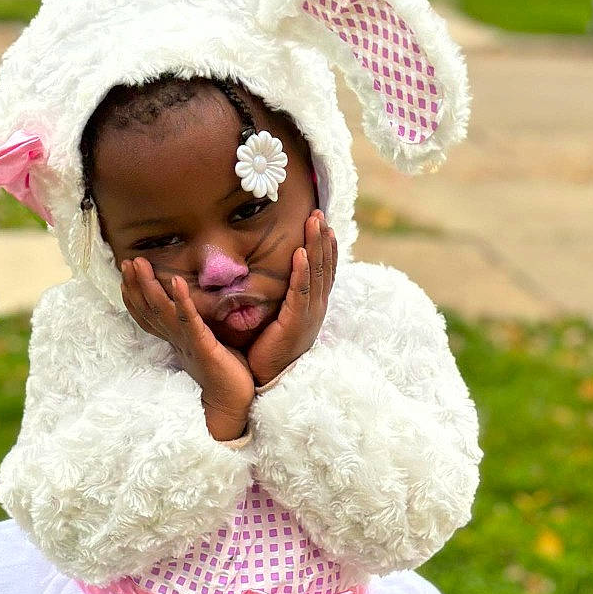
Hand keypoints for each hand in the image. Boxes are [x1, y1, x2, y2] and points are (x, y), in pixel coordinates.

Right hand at [119, 257, 253, 440]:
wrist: (232, 404)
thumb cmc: (225, 374)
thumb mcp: (206, 345)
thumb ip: (197, 329)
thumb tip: (193, 313)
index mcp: (176, 340)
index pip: (149, 315)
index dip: (135, 295)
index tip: (126, 274)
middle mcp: (176, 340)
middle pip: (149, 310)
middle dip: (135, 285)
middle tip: (126, 262)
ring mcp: (187, 343)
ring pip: (162, 312)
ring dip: (149, 287)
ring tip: (140, 264)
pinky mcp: (202, 346)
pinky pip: (190, 321)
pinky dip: (182, 301)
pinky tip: (176, 282)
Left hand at [248, 210, 336, 388]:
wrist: (266, 379)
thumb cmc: (267, 350)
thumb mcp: (278, 318)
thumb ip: (280, 298)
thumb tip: (273, 277)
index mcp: (313, 307)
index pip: (324, 271)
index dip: (326, 247)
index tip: (324, 224)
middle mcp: (316, 309)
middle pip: (324, 267)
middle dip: (322, 239)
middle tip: (320, 213)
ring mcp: (309, 316)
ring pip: (316, 275)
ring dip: (316, 247)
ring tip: (315, 223)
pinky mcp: (296, 324)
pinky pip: (300, 293)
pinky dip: (302, 272)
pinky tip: (301, 254)